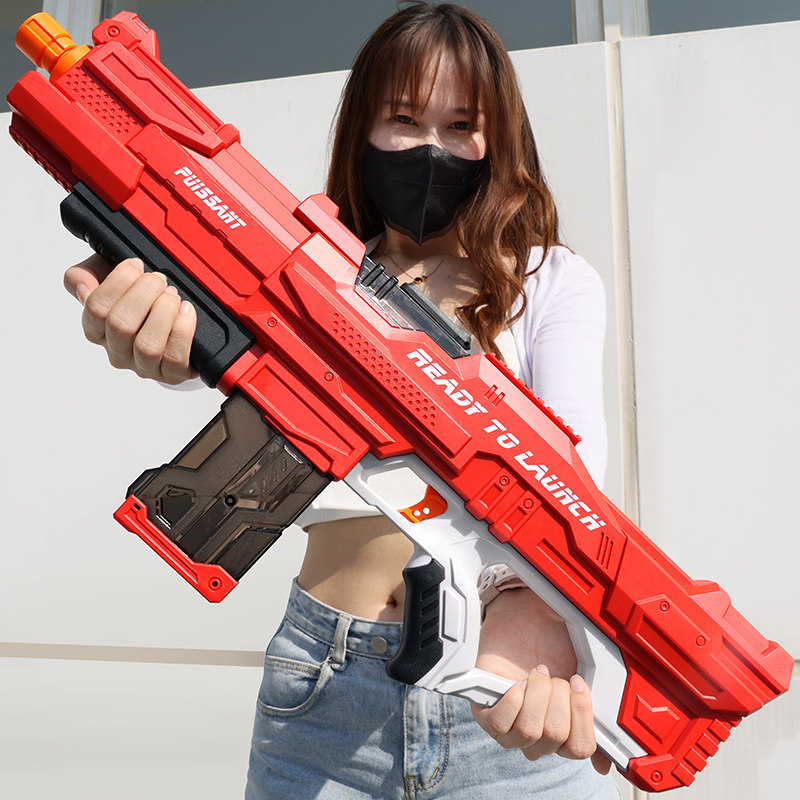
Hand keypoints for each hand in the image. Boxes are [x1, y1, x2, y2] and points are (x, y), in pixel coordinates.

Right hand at [64, 254, 197, 383]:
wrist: (176, 325)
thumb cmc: (140, 301)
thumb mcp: (107, 277)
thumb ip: (85, 274)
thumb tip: (82, 285)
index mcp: (97, 329)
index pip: (96, 307)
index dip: (119, 281)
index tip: (136, 264)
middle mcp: (117, 351)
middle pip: (121, 325)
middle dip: (144, 293)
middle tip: (159, 279)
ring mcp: (144, 366)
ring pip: (147, 346)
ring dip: (163, 312)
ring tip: (172, 295)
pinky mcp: (172, 374)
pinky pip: (174, 359)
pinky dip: (182, 331)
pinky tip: (186, 311)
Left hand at [471, 587, 611, 773]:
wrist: (524, 618)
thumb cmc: (554, 646)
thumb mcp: (584, 674)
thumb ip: (598, 714)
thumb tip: (607, 762)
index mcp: (565, 733)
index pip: (579, 749)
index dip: (581, 715)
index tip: (577, 682)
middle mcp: (538, 738)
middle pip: (555, 737)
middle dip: (558, 697)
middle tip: (554, 673)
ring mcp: (511, 729)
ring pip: (529, 732)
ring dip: (536, 694)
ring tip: (537, 672)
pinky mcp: (487, 715)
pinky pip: (499, 724)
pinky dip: (512, 700)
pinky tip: (518, 683)